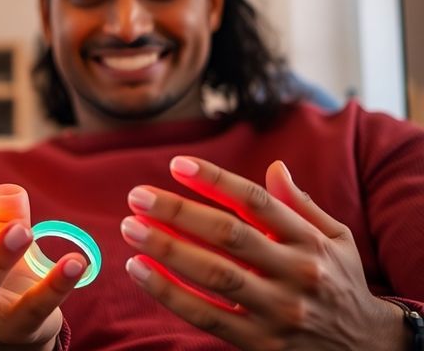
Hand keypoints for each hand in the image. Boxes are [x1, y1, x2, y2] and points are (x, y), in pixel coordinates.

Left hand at [121, 156, 406, 349]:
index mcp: (311, 242)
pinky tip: (138, 269)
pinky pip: (205, 315)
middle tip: (138, 196)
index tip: (176, 164)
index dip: (214, 181)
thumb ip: (300, 206)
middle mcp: (296, 273)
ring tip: (130, 227)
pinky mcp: (258, 342)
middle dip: (178, 212)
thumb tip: (274, 166)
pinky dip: (168, 292)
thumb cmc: (338, 283)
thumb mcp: (335, 240)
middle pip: (228, 235)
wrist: (366, 349)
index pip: (256, 202)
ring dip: (166, 249)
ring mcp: (277, 311)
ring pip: (214, 275)